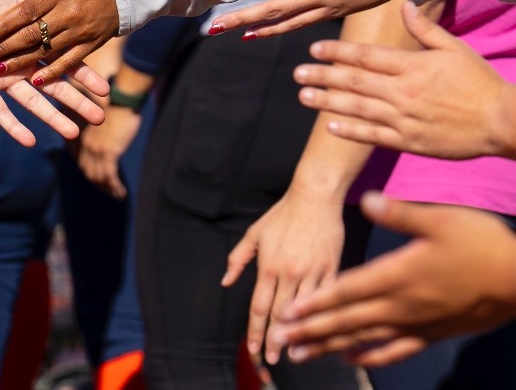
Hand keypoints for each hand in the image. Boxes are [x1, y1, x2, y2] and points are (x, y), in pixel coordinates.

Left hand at [0, 0, 120, 84]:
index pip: (26, 11)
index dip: (5, 23)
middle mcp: (69, 13)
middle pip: (32, 34)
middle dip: (6, 47)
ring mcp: (82, 30)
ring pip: (47, 50)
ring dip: (22, 62)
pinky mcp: (94, 43)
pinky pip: (71, 61)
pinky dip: (54, 72)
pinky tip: (36, 81)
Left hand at [76, 104, 140, 198]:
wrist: (121, 98)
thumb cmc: (113, 102)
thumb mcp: (100, 116)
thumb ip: (97, 129)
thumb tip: (106, 138)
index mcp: (80, 134)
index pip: (78, 157)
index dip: (87, 169)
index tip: (96, 178)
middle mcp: (83, 144)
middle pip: (88, 170)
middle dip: (98, 183)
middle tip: (109, 191)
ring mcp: (94, 149)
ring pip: (97, 177)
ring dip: (107, 189)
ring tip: (117, 195)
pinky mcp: (107, 152)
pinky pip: (109, 176)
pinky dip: (115, 187)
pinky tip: (121, 194)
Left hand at [224, 185, 345, 363]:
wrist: (315, 198)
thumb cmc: (282, 216)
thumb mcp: (254, 234)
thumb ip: (238, 259)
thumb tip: (225, 282)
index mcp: (268, 266)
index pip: (258, 307)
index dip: (254, 330)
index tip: (252, 349)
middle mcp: (290, 273)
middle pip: (280, 315)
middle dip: (274, 339)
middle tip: (270, 359)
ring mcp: (313, 273)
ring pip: (304, 310)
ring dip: (298, 334)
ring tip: (293, 353)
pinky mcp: (333, 269)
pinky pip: (327, 298)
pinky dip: (322, 315)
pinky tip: (320, 330)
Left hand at [272, 194, 515, 366]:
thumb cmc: (483, 244)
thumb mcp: (441, 219)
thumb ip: (400, 213)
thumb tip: (367, 200)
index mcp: (398, 275)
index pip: (346, 291)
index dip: (314, 303)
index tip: (286, 312)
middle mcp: (403, 305)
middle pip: (347, 320)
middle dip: (310, 329)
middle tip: (280, 338)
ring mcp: (418, 323)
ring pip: (365, 338)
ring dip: (331, 345)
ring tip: (300, 352)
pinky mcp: (434, 333)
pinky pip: (396, 350)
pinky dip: (371, 355)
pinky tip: (352, 359)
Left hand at [294, 1, 515, 159]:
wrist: (503, 122)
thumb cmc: (480, 82)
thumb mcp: (455, 48)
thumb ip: (425, 28)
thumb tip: (404, 4)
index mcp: (412, 67)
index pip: (366, 56)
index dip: (337, 51)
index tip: (314, 49)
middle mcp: (403, 92)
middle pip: (354, 81)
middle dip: (322, 75)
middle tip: (296, 72)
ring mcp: (404, 118)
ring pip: (357, 108)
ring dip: (327, 101)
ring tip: (303, 95)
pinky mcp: (410, 142)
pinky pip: (374, 135)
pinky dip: (351, 130)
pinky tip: (331, 125)